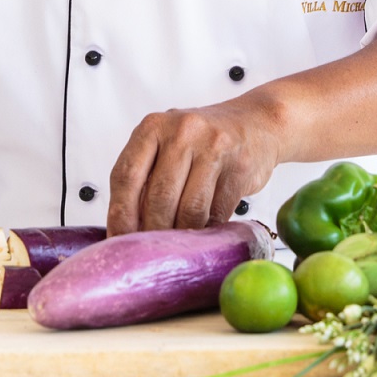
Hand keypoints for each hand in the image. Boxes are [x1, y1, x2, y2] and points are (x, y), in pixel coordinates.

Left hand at [106, 95, 289, 232]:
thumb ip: (146, 176)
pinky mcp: (239, 168)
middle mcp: (182, 132)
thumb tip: (124, 229)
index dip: (119, 214)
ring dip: (182, 235)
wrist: (257, 123)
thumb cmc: (203, 140)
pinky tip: (203, 232)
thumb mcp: (168, 144)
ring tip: (178, 246)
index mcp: (153, 126)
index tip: (118, 240)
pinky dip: (207, 230)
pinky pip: (217, 213)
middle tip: (151, 252)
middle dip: (152, 231)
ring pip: (189, 210)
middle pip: (158, 197)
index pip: (126, 176)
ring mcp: (214, 147)